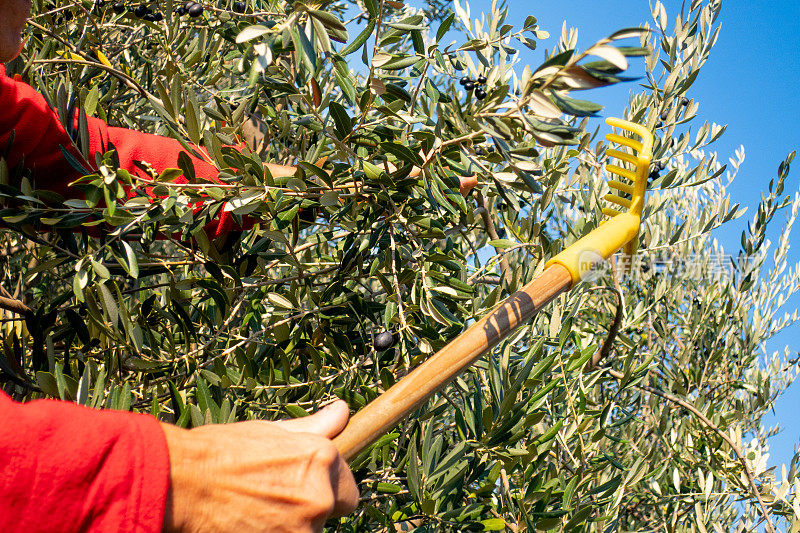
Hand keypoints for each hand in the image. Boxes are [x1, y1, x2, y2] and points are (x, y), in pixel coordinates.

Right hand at [161, 400, 358, 532]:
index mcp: (321, 460)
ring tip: (251, 511)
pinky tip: (244, 524)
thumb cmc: (220, 452)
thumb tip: (342, 412)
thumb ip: (313, 428)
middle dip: (307, 510)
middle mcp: (318, 497)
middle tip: (272, 499)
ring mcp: (301, 531)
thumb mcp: (270, 431)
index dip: (330, 491)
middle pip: (326, 515)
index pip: (349, 492)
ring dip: (286, 527)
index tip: (306, 489)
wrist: (179, 483)